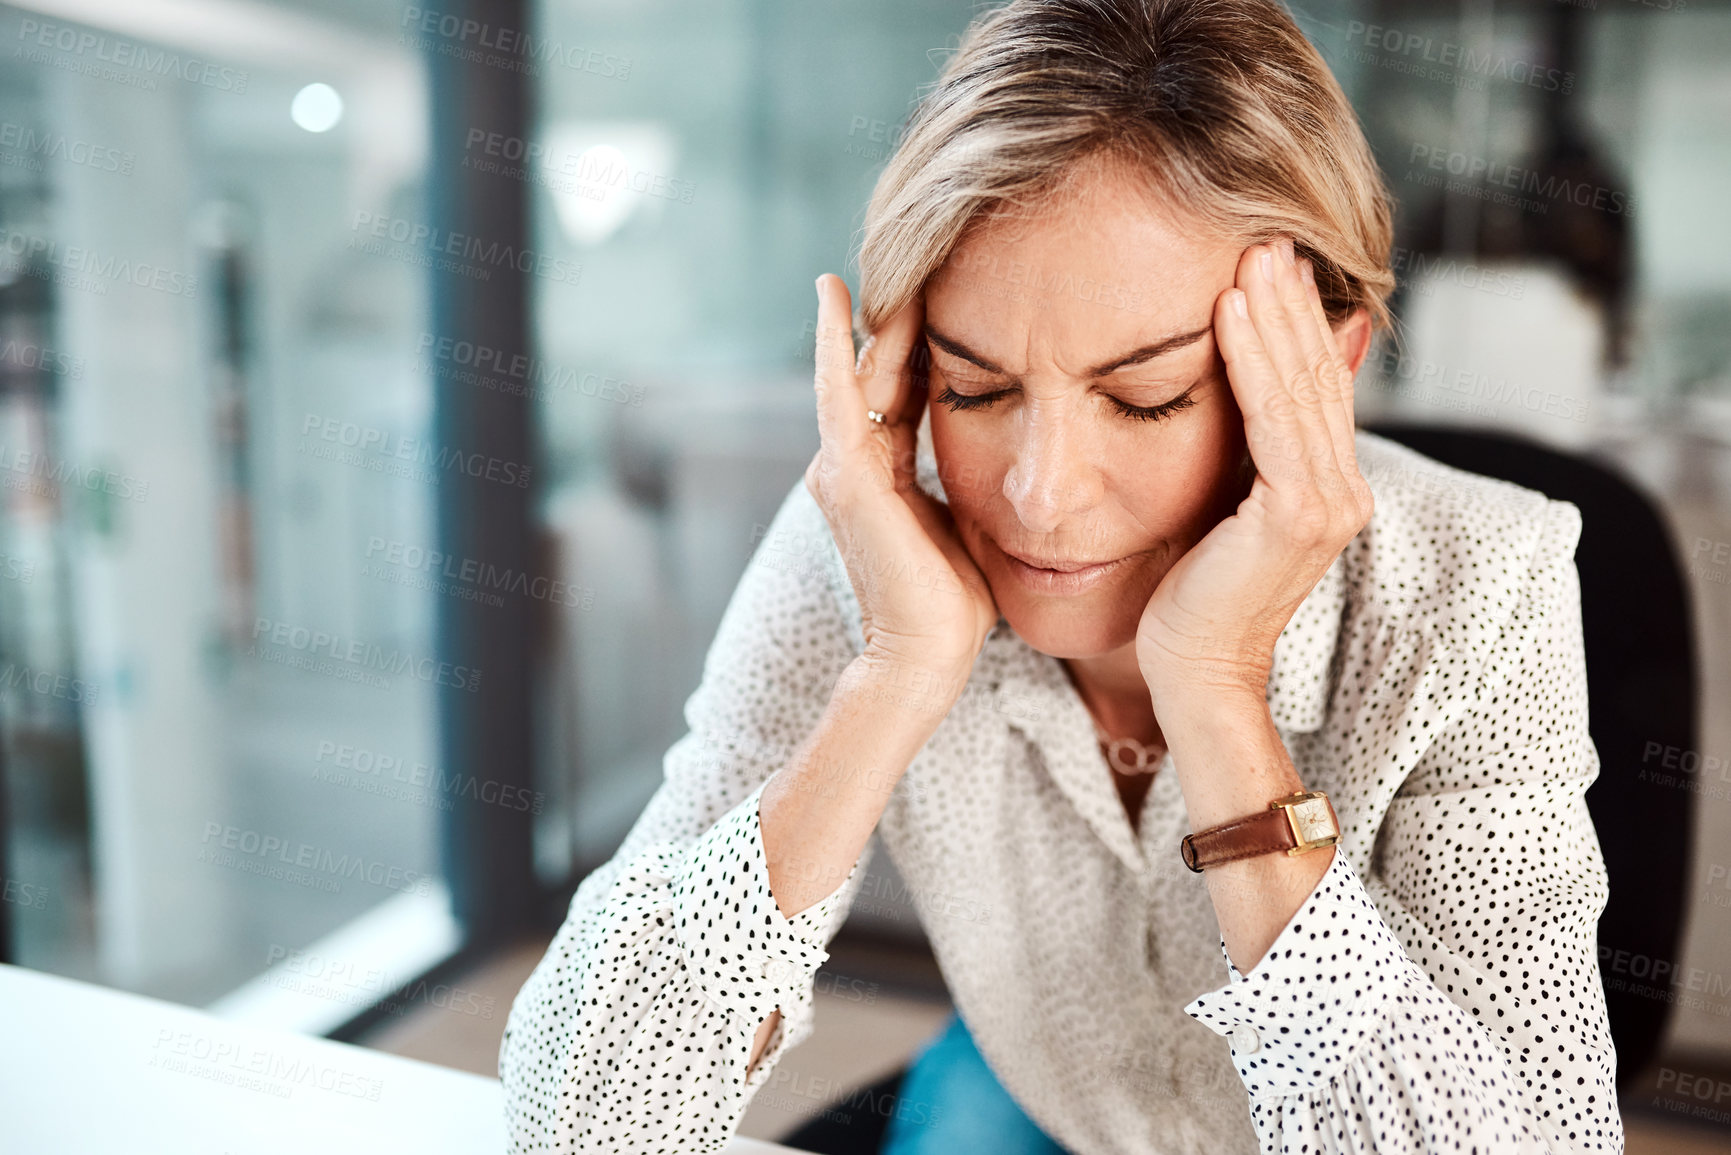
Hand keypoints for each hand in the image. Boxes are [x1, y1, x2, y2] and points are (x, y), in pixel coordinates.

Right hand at [803, 274, 998, 697]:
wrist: (927, 656)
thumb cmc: (956, 606)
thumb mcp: (966, 524)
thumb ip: (968, 485)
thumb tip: (1006, 453)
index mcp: (882, 477)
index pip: (899, 391)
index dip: (918, 343)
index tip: (943, 293)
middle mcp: (851, 466)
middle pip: (876, 371)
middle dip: (894, 317)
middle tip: (915, 255)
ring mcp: (842, 468)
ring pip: (858, 371)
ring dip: (869, 316)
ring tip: (877, 258)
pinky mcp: (845, 474)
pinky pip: (839, 390)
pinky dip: (834, 341)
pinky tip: (839, 292)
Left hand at [1135, 238, 1372, 701]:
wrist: (1193, 672)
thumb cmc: (1190, 598)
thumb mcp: (1220, 509)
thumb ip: (1242, 457)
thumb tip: (1237, 396)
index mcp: (1328, 488)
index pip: (1315, 387)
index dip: (1296, 322)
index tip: (1267, 262)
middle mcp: (1342, 490)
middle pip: (1316, 375)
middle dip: (1290, 301)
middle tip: (1265, 233)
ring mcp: (1327, 502)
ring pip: (1298, 386)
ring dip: (1273, 313)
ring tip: (1250, 253)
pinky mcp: (1296, 513)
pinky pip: (1273, 417)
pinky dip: (1252, 357)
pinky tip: (1230, 310)